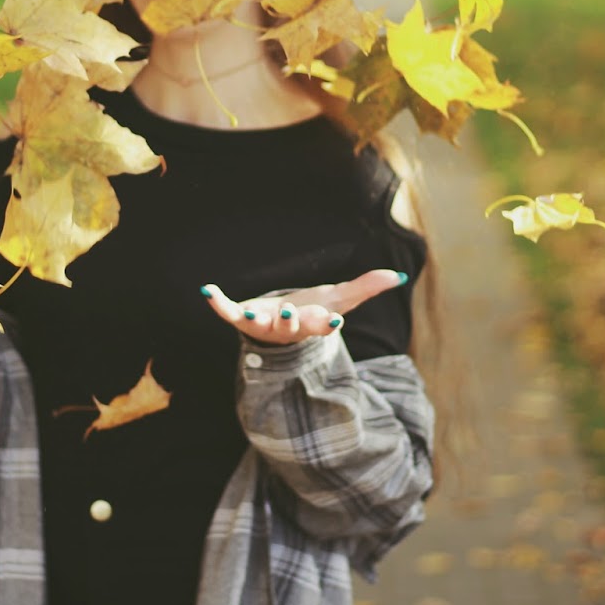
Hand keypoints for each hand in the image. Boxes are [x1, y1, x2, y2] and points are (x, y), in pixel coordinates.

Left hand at [200, 269, 408, 345]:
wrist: (277, 327)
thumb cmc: (311, 312)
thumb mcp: (338, 299)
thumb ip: (365, 288)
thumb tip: (397, 276)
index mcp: (312, 324)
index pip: (322, 327)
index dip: (326, 324)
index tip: (333, 321)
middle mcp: (287, 328)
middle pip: (291, 328)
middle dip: (291, 321)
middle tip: (291, 312)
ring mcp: (262, 324)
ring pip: (259, 325)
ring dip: (255, 319)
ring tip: (252, 312)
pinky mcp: (240, 315)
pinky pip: (225, 311)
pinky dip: (217, 303)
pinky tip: (208, 290)